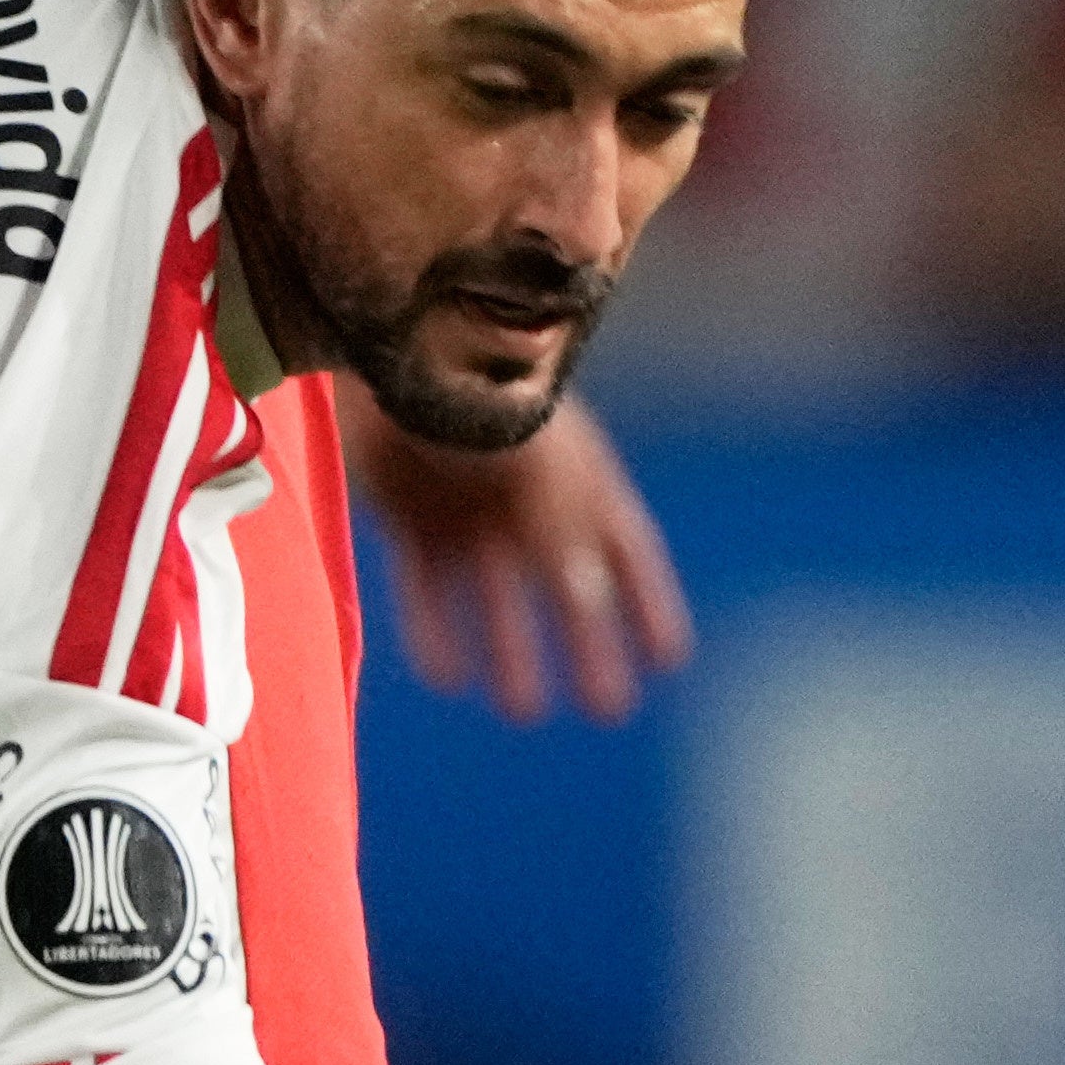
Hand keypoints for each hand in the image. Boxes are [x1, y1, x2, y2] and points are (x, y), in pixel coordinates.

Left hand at [348, 393, 697, 722]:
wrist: (395, 354)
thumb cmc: (485, 403)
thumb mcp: (542, 469)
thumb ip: (563, 534)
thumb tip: (588, 602)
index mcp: (576, 476)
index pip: (627, 550)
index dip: (649, 603)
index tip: (669, 659)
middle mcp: (527, 502)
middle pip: (565, 589)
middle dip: (587, 648)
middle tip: (606, 709)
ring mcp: (467, 511)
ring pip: (496, 597)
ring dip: (511, 651)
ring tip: (522, 710)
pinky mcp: (408, 519)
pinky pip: (424, 587)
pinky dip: (434, 630)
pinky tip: (447, 677)